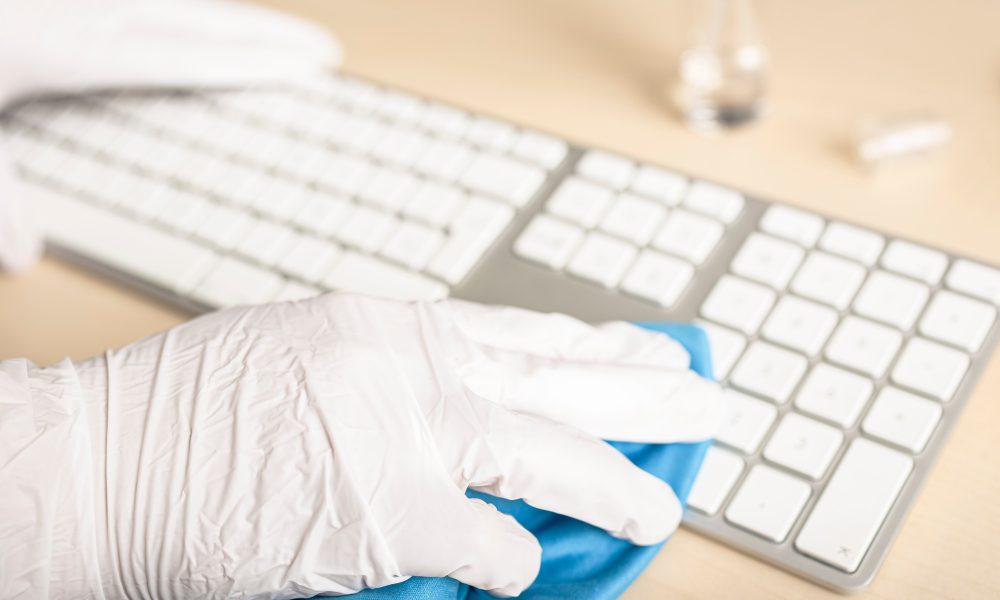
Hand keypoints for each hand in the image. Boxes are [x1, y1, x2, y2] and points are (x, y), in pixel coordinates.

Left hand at [0, 0, 339, 270]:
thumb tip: (20, 258)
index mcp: (63, 46)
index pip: (184, 55)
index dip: (255, 62)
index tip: (313, 66)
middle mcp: (77, 6)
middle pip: (195, 13)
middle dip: (265, 32)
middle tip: (322, 47)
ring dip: (225, 14)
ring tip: (268, 33)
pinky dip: (174, 8)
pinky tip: (182, 15)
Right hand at [0, 294, 722, 597]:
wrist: (109, 458)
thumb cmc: (198, 410)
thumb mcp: (316, 353)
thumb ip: (400, 377)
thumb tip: (471, 402)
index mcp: (394, 324)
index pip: (527, 331)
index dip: (598, 343)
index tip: (651, 350)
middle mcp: (411, 368)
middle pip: (561, 375)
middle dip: (646, 391)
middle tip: (708, 399)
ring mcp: (404, 437)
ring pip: (547, 451)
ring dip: (613, 482)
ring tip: (663, 501)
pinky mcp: (387, 516)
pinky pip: (489, 545)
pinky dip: (515, 561)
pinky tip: (528, 567)